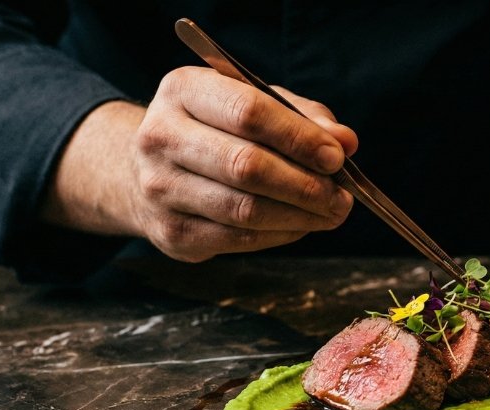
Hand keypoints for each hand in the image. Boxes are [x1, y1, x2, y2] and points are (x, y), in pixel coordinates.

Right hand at [44, 66, 356, 261]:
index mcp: (182, 90)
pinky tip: (300, 225)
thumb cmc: (214, 130)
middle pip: (246, 166)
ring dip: (300, 216)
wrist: (144, 169)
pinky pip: (239, 239)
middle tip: (342, 196)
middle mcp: (161, 137)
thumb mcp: (252, 103)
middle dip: (305, 185)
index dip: (299, 137)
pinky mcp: (171, 233)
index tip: (337, 156)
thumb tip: (345, 142)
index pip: (248, 112)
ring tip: (330, 213)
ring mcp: (160, 189)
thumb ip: (301, 117)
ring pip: (245, 210)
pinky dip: (280, 235)